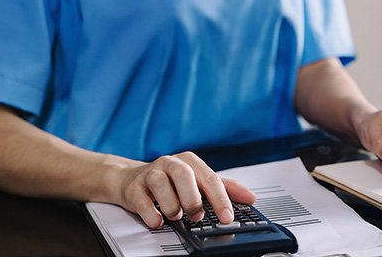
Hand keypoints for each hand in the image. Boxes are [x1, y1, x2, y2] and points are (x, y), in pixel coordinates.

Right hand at [114, 151, 255, 227]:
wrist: (132, 179)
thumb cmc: (171, 181)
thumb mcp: (198, 181)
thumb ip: (224, 188)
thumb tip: (250, 197)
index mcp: (190, 161)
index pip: (210, 178)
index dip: (220, 199)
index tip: (227, 217)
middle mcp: (170, 163)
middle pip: (185, 176)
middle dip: (193, 200)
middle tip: (197, 216)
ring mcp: (151, 173)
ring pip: (162, 186)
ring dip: (172, 207)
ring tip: (175, 215)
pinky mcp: (134, 187)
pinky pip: (142, 201)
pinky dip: (152, 215)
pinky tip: (158, 220)